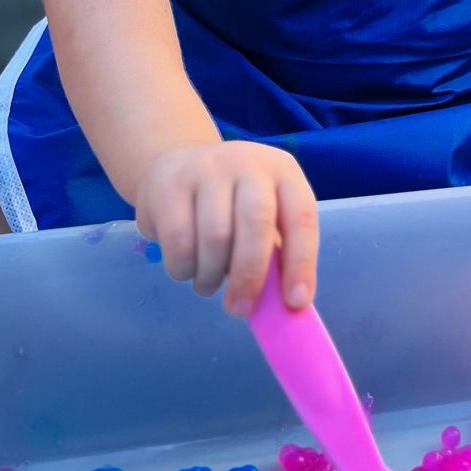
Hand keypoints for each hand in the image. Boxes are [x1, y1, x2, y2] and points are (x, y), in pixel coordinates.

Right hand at [134, 140, 319, 317]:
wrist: (177, 161)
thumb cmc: (230, 200)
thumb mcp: (262, 213)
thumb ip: (275, 253)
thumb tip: (283, 307)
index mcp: (283, 171)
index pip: (301, 217)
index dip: (301, 263)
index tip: (296, 303)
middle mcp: (248, 163)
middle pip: (256, 224)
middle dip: (250, 275)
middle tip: (240, 309)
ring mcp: (207, 169)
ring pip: (215, 238)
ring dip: (211, 276)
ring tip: (208, 284)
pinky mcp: (169, 185)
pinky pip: (179, 242)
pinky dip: (183, 269)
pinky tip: (186, 268)